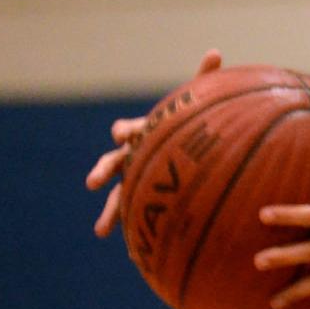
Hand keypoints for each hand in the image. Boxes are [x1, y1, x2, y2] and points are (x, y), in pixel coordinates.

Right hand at [84, 49, 223, 237]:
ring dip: (109, 213)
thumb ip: (202, 80)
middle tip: (93, 182)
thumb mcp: (195, 104)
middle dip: (103, 171)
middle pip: (113, 162)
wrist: (183, 154)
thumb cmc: (186, 126)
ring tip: (101, 231)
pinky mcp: (142, 201)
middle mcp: (132, 156)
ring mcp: (134, 180)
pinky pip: (134, 218)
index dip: (126, 130)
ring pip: (117, 197)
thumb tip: (216, 51)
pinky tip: (133, 257)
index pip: (129, 129)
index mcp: (142, 133)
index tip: (122, 133)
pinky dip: (133, 235)